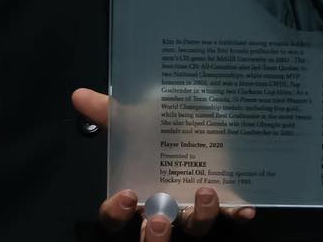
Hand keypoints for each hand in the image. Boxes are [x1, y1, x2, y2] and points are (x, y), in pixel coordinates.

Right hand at [71, 89, 256, 237]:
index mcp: (137, 192)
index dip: (116, 213)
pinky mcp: (223, 202)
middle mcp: (164, 207)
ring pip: (193, 230)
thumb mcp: (136, 117)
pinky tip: (243, 206)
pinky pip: (231, 219)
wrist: (201, 118)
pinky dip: (236, 213)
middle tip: (160, 216)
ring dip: (199, 218)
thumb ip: (109, 110)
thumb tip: (79, 94)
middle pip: (154, 236)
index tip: (125, 195)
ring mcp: (193, 208)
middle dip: (156, 235)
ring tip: (204, 192)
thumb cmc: (163, 125)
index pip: (115, 218)